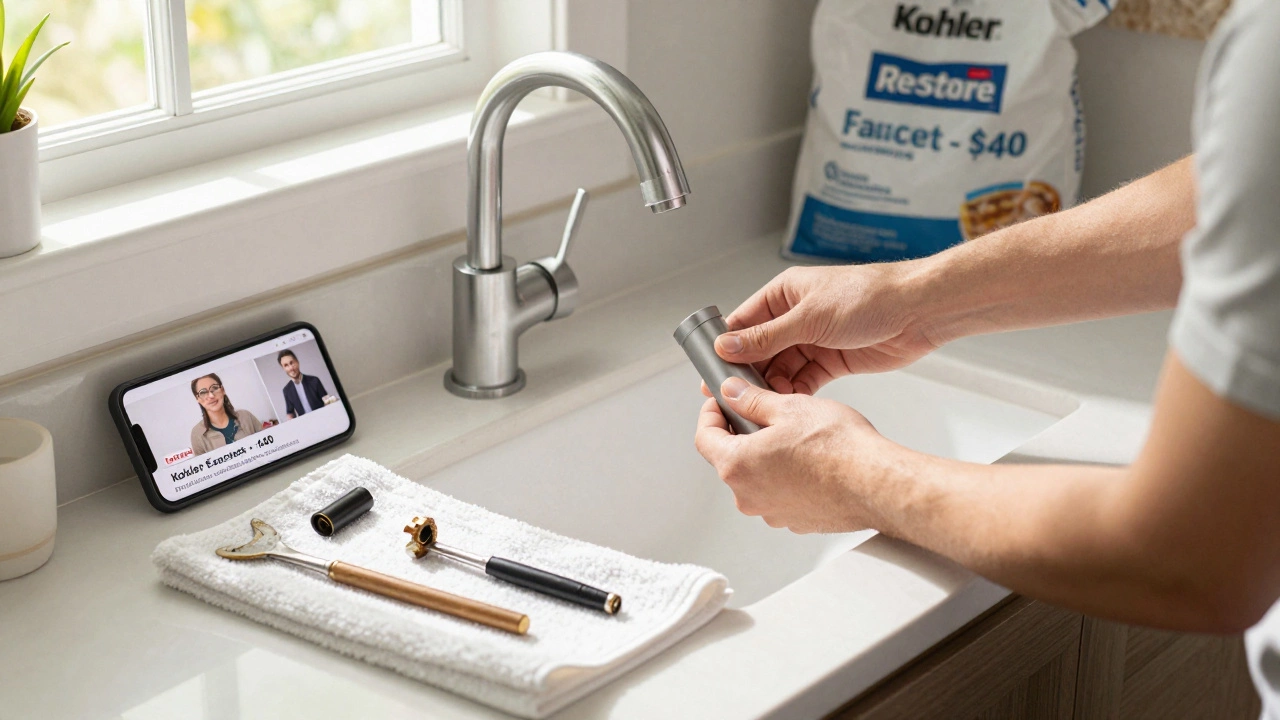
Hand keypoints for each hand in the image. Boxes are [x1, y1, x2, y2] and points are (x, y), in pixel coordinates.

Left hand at [695, 376, 916, 533]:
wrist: (877, 483)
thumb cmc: (839, 448)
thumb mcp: (789, 407)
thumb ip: (751, 400)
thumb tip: (732, 393)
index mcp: (737, 465)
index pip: (704, 437)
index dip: (710, 414)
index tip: (720, 403)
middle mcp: (748, 496)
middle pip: (730, 459)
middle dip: (742, 434)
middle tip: (763, 413)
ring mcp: (772, 513)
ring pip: (757, 478)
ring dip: (767, 457)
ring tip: (796, 437)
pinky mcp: (796, 521)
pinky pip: (781, 494)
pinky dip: (787, 477)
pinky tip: (811, 461)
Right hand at [714, 264, 938, 394]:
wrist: (917, 311)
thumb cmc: (867, 298)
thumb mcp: (808, 318)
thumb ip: (766, 337)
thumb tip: (726, 346)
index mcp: (784, 294)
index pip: (743, 322)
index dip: (726, 347)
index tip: (711, 372)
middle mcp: (795, 316)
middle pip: (760, 349)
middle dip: (748, 373)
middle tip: (733, 398)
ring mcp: (814, 339)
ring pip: (781, 368)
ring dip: (773, 386)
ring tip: (764, 405)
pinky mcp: (832, 360)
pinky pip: (805, 379)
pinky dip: (796, 392)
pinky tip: (789, 404)